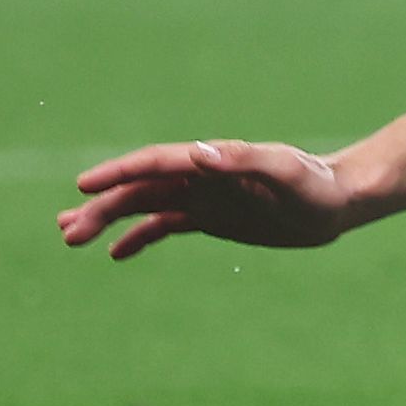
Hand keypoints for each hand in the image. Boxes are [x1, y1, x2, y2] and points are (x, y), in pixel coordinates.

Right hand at [59, 139, 355, 259]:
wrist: (337, 202)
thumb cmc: (315, 184)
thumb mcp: (285, 172)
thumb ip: (244, 161)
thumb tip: (198, 153)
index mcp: (211, 161)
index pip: (154, 164)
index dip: (119, 173)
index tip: (85, 186)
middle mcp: (200, 176)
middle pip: (140, 188)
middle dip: (102, 207)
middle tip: (67, 231)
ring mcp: (204, 197)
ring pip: (144, 206)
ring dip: (109, 219)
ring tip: (71, 236)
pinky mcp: (213, 217)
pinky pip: (166, 225)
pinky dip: (139, 236)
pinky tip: (116, 252)